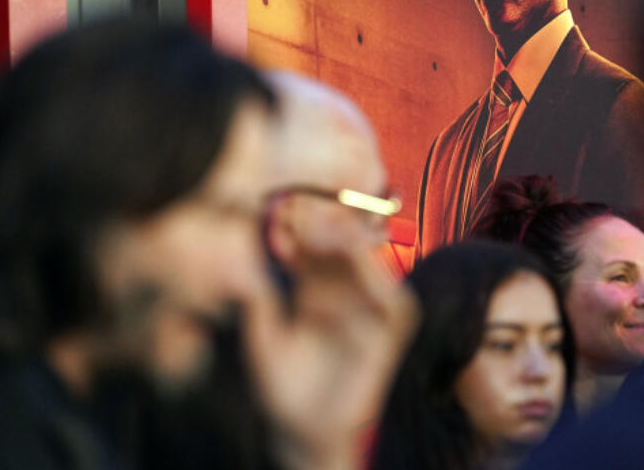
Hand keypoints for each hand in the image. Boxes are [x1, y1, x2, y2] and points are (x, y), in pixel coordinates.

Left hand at [244, 202, 417, 469]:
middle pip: (341, 245)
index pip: (311, 246)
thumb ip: (261, 305)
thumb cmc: (284, 388)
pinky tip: (359, 262)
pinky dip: (381, 281)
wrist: (308, 432)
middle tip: (306, 210)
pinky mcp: (390, 332)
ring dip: (351, 243)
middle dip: (324, 224)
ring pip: (369, 264)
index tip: (280, 213)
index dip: (297, 228)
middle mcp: (343, 292)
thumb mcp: (264, 340)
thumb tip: (249, 265)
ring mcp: (369, 309)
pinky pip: (394, 301)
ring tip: (329, 226)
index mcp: (313, 288)